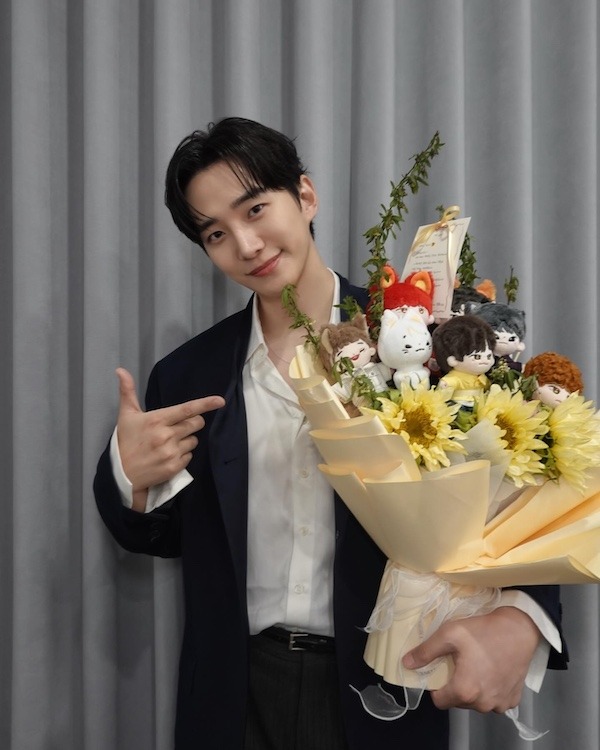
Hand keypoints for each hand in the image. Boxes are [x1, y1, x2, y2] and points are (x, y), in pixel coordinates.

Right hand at [115, 368, 224, 507]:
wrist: (120, 473)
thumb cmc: (125, 441)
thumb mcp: (126, 415)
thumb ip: (127, 391)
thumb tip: (120, 370)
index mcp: (157, 420)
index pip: (186, 409)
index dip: (205, 404)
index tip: (220, 401)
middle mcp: (166, 436)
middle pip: (196, 424)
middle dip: (193, 422)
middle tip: (180, 426)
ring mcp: (171, 452)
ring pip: (194, 440)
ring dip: (187, 439)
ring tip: (170, 442)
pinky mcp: (174, 467)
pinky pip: (190, 456)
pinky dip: (183, 454)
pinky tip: (170, 455)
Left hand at [403, 607, 540, 712]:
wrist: (519, 629)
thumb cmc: (482, 631)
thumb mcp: (449, 634)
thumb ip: (426, 651)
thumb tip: (406, 664)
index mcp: (465, 691)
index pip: (439, 701)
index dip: (436, 686)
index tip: (442, 670)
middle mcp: (483, 705)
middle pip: (458, 701)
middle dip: (455, 686)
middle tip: (460, 663)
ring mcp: (500, 705)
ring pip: (476, 702)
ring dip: (473, 689)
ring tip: (477, 666)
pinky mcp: (513, 700)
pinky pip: (494, 700)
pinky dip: (490, 690)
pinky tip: (492, 671)